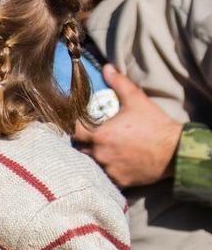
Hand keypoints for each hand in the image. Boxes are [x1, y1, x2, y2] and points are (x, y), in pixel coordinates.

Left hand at [73, 64, 182, 187]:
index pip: (73, 132)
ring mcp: (108, 169)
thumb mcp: (137, 100)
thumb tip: (107, 68)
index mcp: (99, 135)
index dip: (72, 128)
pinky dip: (106, 170)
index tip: (76, 125)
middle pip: (79, 149)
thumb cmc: (155, 125)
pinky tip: (114, 163)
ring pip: (90, 164)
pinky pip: (104, 176)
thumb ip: (119, 83)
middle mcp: (99, 154)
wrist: (175, 151)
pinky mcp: (118, 181)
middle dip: (82, 143)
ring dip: (93, 157)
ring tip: (102, 150)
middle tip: (90, 137)